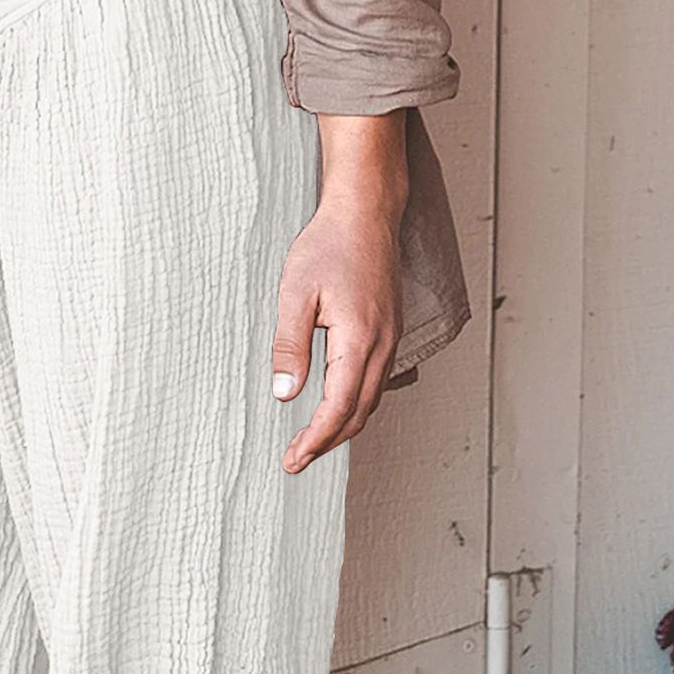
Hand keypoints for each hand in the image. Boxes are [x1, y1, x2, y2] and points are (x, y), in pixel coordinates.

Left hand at [272, 113, 406, 473]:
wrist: (365, 212)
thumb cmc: (328, 245)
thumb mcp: (295, 294)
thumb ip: (289, 346)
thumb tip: (283, 393)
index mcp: (359, 339)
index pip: (338, 406)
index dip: (316, 439)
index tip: (293, 459)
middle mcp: (382, 344)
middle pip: (359, 412)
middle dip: (328, 442)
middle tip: (297, 461)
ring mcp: (390, 338)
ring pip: (371, 400)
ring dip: (343, 427)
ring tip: (313, 444)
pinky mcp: (388, 331)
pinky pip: (376, 381)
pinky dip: (356, 405)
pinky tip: (336, 409)